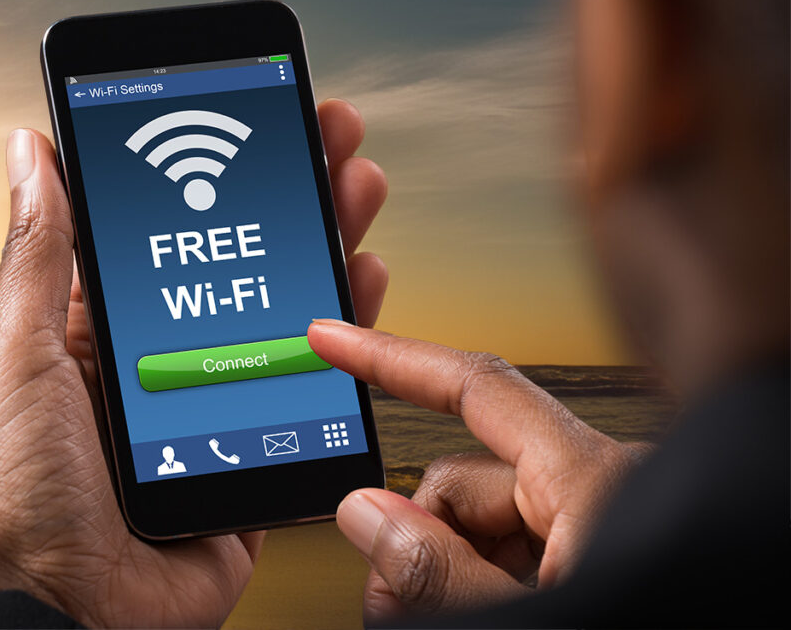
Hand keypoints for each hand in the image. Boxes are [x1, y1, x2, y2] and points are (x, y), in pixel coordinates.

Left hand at [0, 100, 387, 627]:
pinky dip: (346, 333)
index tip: (255, 115)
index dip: (219, 169)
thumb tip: (34, 149)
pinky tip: (364, 285)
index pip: (176, 228)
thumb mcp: (19, 353)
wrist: (69, 611)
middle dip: (290, 191)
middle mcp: (169, 357)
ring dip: (326, 245)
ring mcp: (219, 402)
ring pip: (287, 312)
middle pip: (244, 260)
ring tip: (357, 192)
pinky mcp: (260, 450)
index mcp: (107, 327)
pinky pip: (313, 386)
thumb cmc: (25, 494)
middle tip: (329, 136)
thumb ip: (42, 254)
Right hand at [306, 321, 648, 624]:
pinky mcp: (599, 555)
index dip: (394, 359)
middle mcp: (601, 491)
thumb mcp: (531, 622)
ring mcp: (601, 526)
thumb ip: (442, 573)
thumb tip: (368, 515)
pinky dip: (479, 582)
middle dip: (417, 539)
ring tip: (427, 619)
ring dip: (443, 573)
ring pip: (482, 525)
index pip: (478, 390)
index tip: (338, 340)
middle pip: (465, 482)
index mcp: (596, 482)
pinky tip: (470, 614)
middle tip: (390, 604)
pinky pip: (512, 550)